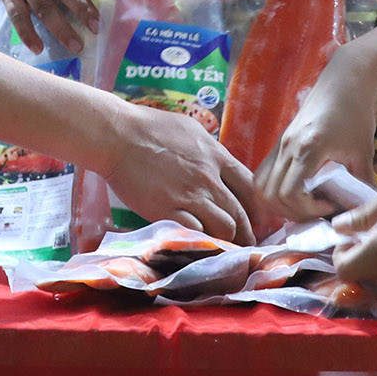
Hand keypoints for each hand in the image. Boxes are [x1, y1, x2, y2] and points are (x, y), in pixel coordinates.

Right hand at [103, 102, 257, 242]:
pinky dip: (202, 242)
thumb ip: (209, 150)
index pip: (251, 187)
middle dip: (247, 233)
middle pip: (240, 213)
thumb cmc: (150, 127)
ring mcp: (190, 196)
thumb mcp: (191, 130)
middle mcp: (209, 178)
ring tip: (225, 248)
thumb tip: (219, 161)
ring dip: (227, 240)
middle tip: (246, 244)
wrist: (118, 135)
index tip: (256, 219)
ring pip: (224, 227)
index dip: (257, 208)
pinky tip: (201, 246)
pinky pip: (196, 234)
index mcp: (216, 156)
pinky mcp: (168, 211)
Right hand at [254, 47, 376, 221]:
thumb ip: (361, 182)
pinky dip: (273, 190)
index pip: (291, 192)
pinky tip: (296, 191)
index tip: (329, 206)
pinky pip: (262, 174)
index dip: (307, 209)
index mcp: (308, 148)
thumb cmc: (355, 113)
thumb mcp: (363, 151)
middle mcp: (287, 146)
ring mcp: (279, 144)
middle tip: (317, 210)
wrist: (344, 82)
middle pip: (271, 194)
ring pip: (261, 186)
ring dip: (279, 203)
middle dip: (293, 212)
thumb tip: (362, 210)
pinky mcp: (278, 142)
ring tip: (304, 204)